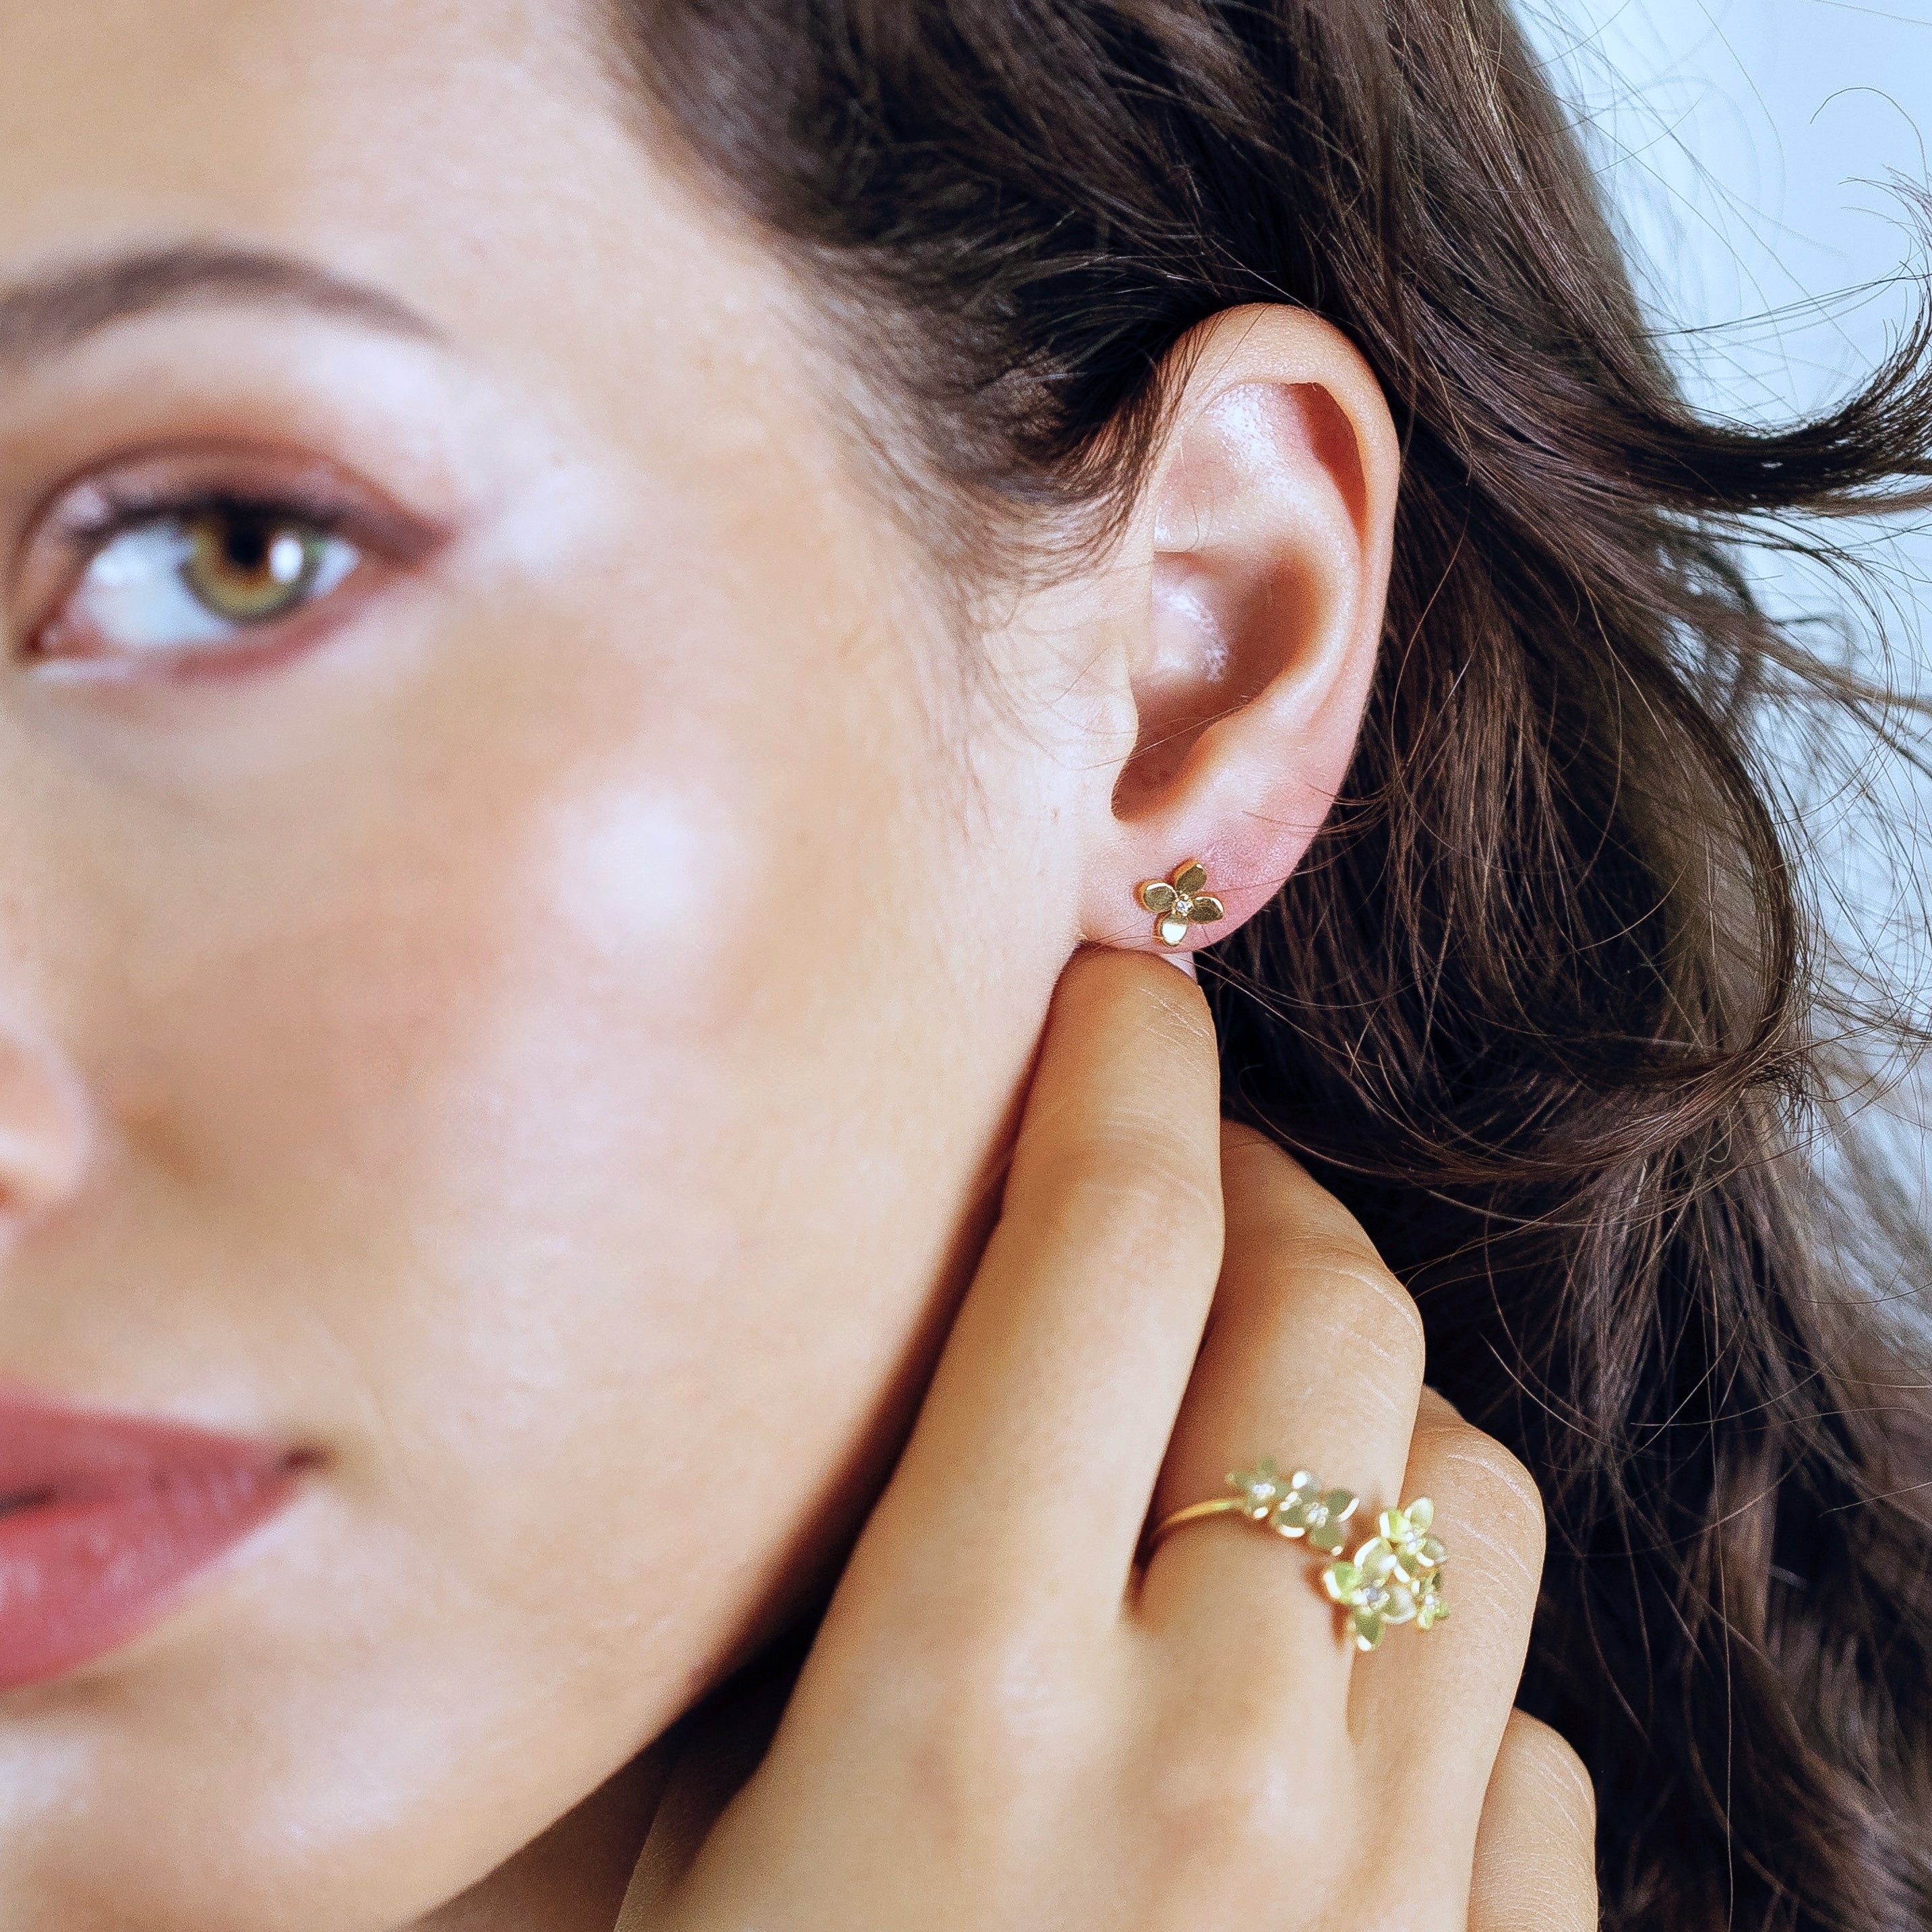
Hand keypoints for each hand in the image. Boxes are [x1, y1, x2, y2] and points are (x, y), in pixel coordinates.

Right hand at [655, 949, 1594, 1929]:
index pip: (1108, 1242)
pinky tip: (1323, 1698)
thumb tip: (848, 1341)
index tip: (1119, 999)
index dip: (1124, 1064)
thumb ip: (773, 1586)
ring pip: (1469, 1484)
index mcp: (965, 1695)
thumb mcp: (680, 1835)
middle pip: (1329, 1312)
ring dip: (1368, 1413)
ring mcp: (1382, 1884)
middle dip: (1260, 1193)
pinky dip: (1434, 1660)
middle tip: (1186, 1198)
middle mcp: (1209, 1761)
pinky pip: (1527, 1722)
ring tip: (1260, 1441)